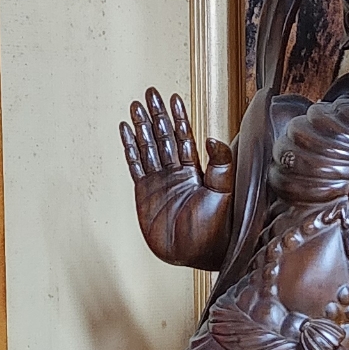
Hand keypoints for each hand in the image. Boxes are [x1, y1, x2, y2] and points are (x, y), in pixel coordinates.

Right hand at [120, 89, 232, 263]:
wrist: (194, 256)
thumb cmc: (215, 232)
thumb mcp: (222, 194)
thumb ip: (220, 166)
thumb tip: (213, 137)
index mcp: (196, 171)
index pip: (186, 137)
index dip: (179, 117)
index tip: (174, 98)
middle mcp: (177, 173)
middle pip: (164, 136)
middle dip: (157, 115)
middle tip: (150, 93)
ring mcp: (160, 182)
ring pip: (148, 147)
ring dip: (142, 127)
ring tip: (135, 106)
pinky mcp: (145, 193)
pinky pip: (135, 166)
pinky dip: (130, 149)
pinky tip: (126, 132)